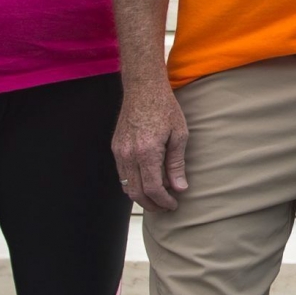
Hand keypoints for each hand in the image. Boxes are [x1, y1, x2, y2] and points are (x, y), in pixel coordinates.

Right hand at [114, 82, 191, 212]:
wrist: (143, 88)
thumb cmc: (164, 108)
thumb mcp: (179, 135)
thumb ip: (177, 164)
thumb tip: (179, 188)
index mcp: (146, 152)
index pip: (153, 189)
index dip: (164, 201)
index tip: (174, 205)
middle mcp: (128, 154)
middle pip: (136, 193)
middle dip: (152, 205)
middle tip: (166, 206)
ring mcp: (119, 151)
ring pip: (126, 186)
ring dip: (142, 196)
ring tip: (159, 196)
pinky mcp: (116, 148)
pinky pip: (122, 174)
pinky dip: (134, 184)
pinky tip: (148, 180)